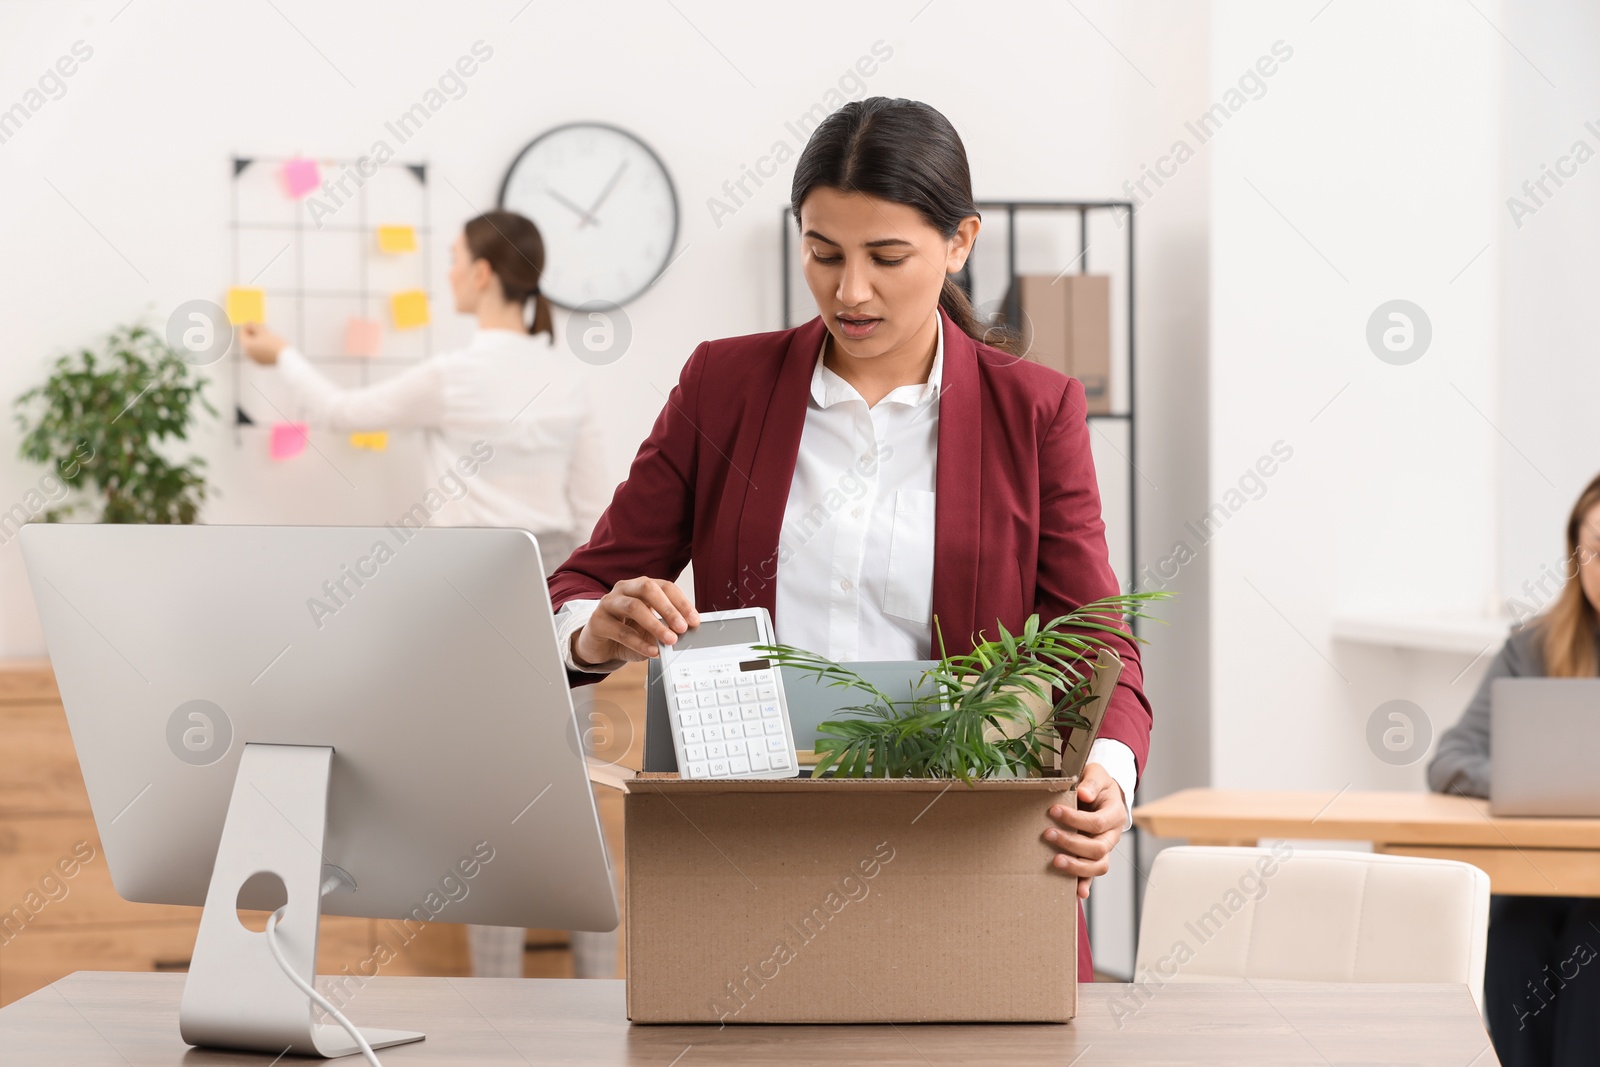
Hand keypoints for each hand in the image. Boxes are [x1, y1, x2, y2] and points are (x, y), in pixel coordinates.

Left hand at [238, 323, 285, 364]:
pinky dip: (260, 349)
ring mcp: (254, 359)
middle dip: (252, 335)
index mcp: (246, 345)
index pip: (242, 333)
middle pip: (247, 341)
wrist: (285, 356)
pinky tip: (268, 345)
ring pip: (252, 347)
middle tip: (260, 330)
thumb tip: (249, 324)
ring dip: (256, 342)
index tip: (252, 324)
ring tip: (266, 338)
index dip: (247, 327)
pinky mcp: (261, 362)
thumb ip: (253, 325)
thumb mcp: (263, 331)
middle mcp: (248, 353)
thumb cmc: (274, 344)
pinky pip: (258, 353)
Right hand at [572, 576, 698, 666]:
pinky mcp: (597, 621)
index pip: (665, 587)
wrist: (599, 645)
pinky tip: (652, 652)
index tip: (694, 620)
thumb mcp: (650, 630)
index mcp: (641, 586)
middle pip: (648, 589)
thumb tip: (684, 634)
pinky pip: (621, 631)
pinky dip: (639, 643)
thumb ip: (665, 628)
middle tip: (682, 627)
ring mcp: (608, 603)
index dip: (681, 602)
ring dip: (655, 625)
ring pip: (634, 607)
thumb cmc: (626, 632)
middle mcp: (624, 589)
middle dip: (668, 608)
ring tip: (670, 640)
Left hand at [1043, 762, 1126, 900]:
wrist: (1102, 794)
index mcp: (1115, 814)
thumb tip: (1083, 794)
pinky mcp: (1095, 857)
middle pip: (1097, 848)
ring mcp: (1105, 848)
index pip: (1097, 822)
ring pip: (1098, 866)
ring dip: (1076, 867)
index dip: (1075, 819)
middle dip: (1071, 843)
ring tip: (1055, 861)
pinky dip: (1085, 884)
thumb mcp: (1096, 774)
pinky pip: (1092, 874)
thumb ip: (1091, 782)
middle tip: (1048, 834)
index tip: (1053, 810)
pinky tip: (1076, 893)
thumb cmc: (1097, 784)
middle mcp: (1112, 835)